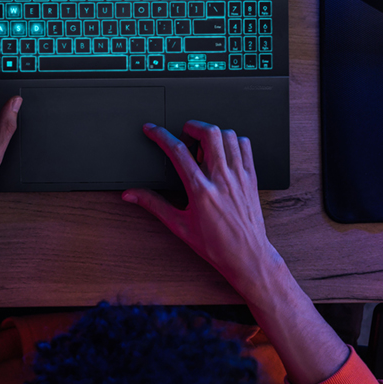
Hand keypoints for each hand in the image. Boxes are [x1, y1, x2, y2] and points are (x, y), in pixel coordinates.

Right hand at [123, 120, 282, 295]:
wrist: (247, 257)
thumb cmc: (215, 245)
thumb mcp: (179, 226)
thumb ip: (153, 205)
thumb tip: (131, 195)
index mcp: (200, 191)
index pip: (177, 151)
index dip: (160, 135)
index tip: (151, 129)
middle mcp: (222, 179)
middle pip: (208, 133)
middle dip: (191, 126)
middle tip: (183, 135)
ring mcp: (239, 176)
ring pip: (228, 135)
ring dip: (213, 133)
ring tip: (203, 146)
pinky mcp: (252, 177)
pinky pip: (245, 145)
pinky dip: (233, 141)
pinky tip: (223, 153)